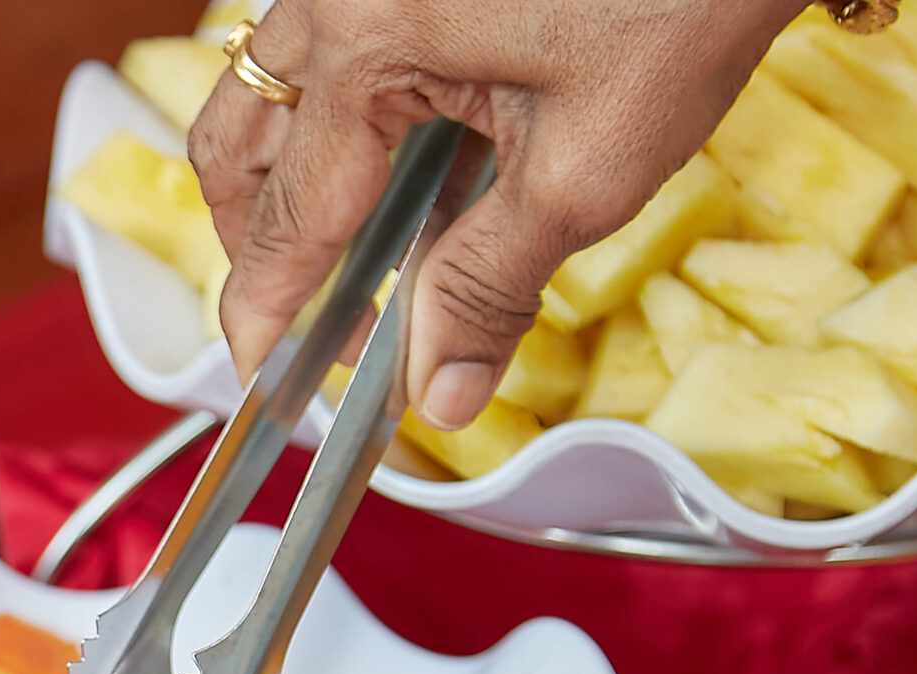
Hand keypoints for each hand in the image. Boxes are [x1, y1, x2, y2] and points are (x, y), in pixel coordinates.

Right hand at [188, 0, 799, 428]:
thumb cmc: (677, 7)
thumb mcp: (584, 173)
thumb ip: (488, 290)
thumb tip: (438, 392)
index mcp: (364, 41)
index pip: (286, 217)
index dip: (267, 315)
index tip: (269, 382)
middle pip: (239, 144)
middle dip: (260, 246)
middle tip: (312, 327)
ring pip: (270, 95)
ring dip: (293, 185)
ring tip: (358, 261)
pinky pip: (329, 53)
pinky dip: (345, 131)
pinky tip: (413, 180)